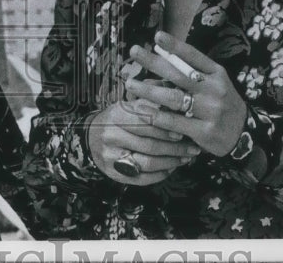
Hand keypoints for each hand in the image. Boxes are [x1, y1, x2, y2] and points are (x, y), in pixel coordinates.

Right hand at [86, 99, 201, 185]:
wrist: (90, 138)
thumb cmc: (116, 119)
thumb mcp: (127, 106)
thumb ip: (148, 105)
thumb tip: (177, 104)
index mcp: (117, 115)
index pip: (147, 123)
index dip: (167, 128)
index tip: (184, 132)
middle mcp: (112, 136)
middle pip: (150, 145)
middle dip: (175, 148)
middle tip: (193, 148)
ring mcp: (112, 156)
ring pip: (148, 163)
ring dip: (171, 162)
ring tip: (186, 158)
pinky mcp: (114, 173)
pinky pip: (142, 178)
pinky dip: (160, 174)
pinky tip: (171, 168)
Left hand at [125, 32, 247, 157]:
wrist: (245, 134)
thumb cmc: (221, 103)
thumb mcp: (213, 83)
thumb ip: (190, 74)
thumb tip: (157, 63)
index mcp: (217, 74)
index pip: (194, 56)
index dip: (175, 46)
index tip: (157, 36)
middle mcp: (214, 90)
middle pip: (179, 74)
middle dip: (154, 62)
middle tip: (134, 52)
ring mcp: (210, 111)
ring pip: (174, 98)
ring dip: (149, 90)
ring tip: (130, 83)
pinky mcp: (205, 132)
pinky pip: (176, 122)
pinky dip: (157, 116)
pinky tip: (142, 111)